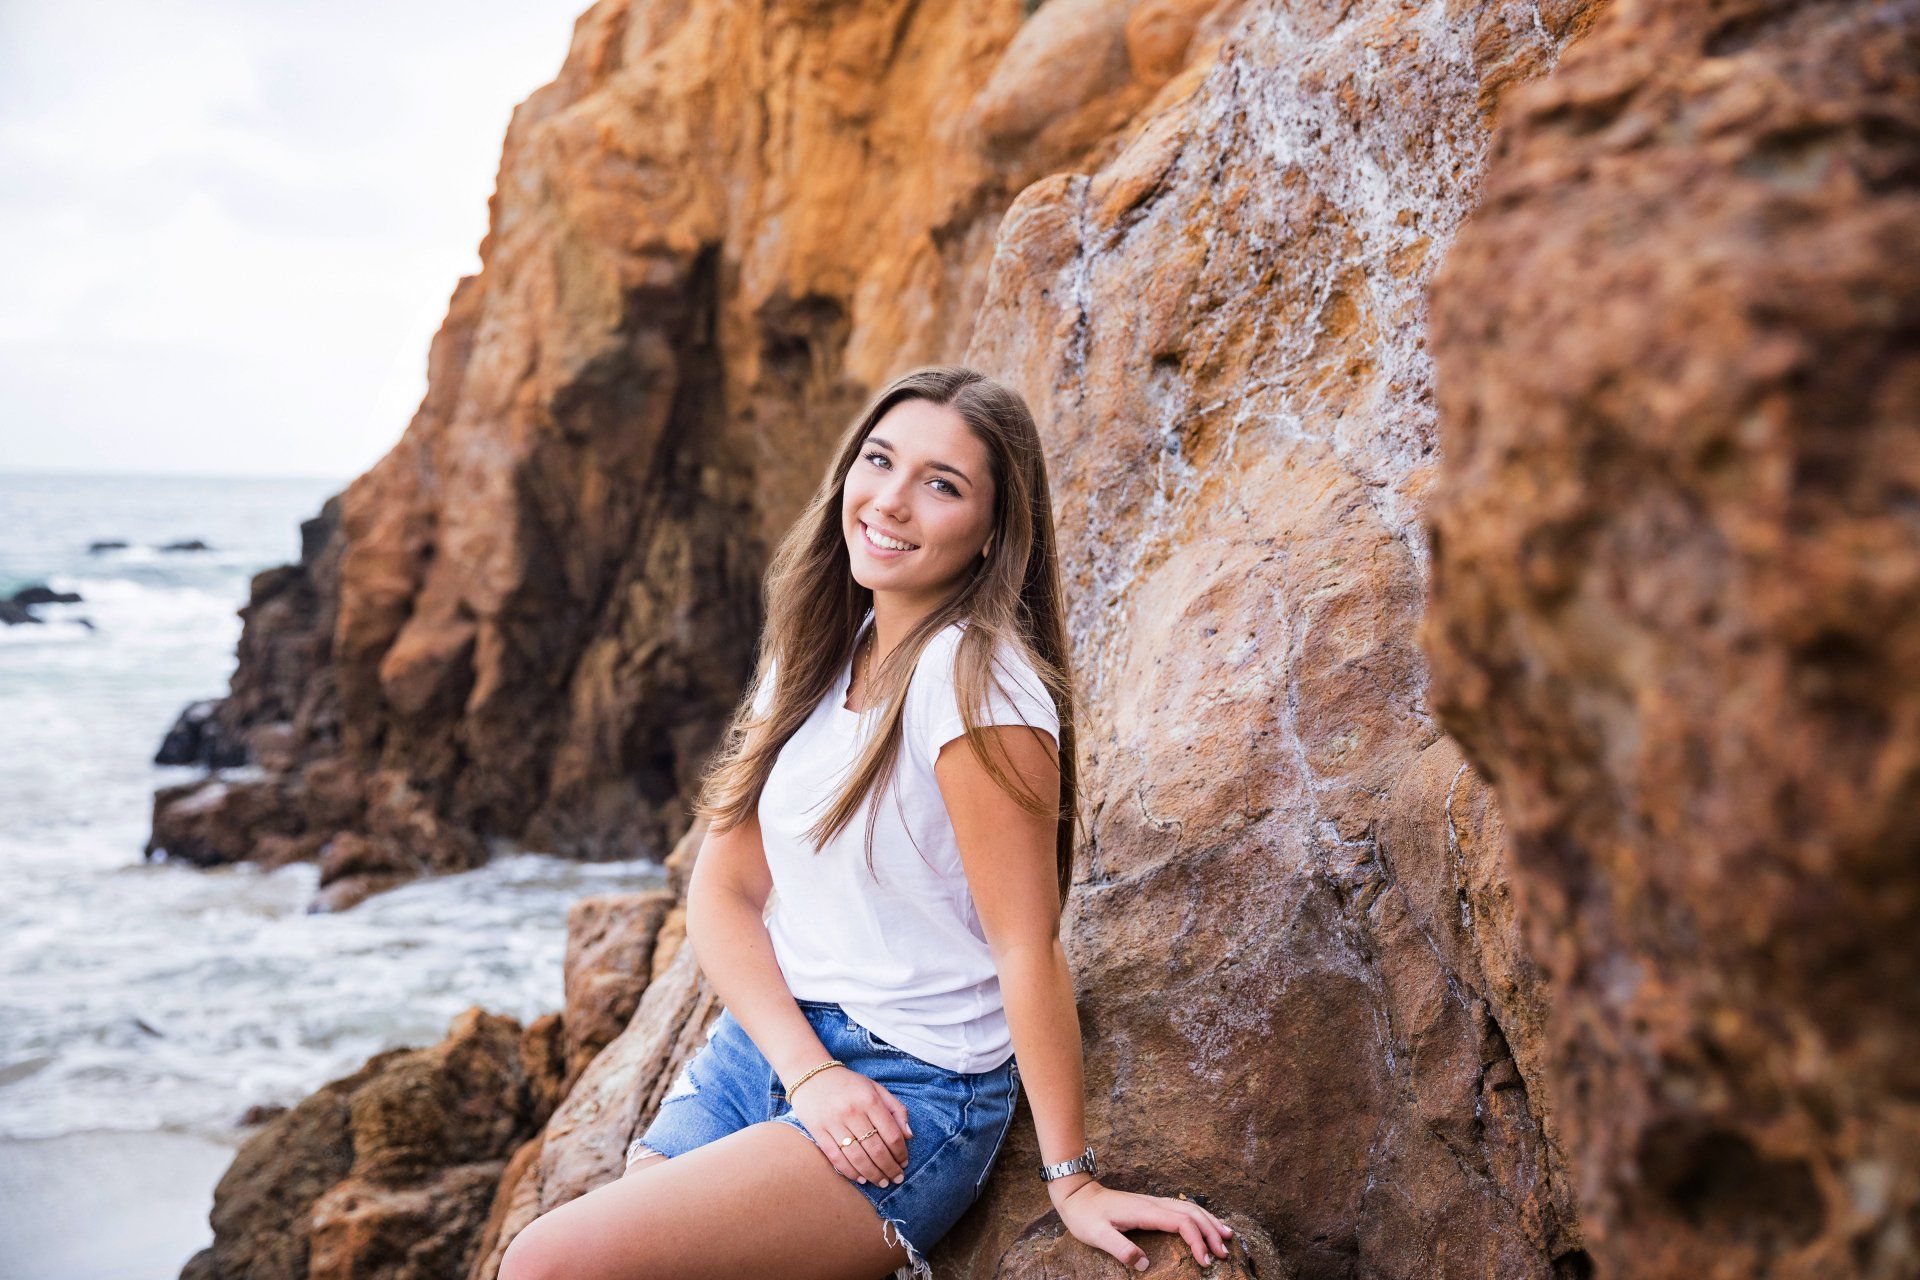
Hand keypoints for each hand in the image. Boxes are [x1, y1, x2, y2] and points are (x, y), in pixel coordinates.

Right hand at [786, 1064, 912, 1186]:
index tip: (904, 1163)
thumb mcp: (876, 1088)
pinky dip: (850, 1172)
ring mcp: (834, 1123)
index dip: (900, 1153)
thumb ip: (896, 1109)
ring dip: (873, 1174)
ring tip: (882, 1182)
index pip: (891, 1134)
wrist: (811, 1075)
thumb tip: (909, 1136)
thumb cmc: (849, 1084)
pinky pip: (836, 1157)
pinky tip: (861, 1178)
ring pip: (857, 1157)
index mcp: (870, 1100)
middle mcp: (853, 1112)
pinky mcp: (818, 1131)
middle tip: (897, 1179)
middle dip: (889, 1168)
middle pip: (876, 1149)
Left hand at [1054, 1179, 1234, 1270]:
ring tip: (1227, 1236)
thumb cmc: (1086, 1217)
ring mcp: (1153, 1202)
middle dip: (1211, 1232)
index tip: (1205, 1261)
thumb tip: (1146, 1265)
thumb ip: (1121, 1249)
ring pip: (1190, 1208)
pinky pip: (1182, 1209)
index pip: (1181, 1223)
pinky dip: (1199, 1216)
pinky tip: (1205, 1224)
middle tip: (1225, 1253)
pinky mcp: (1151, 1206)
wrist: (1077, 1196)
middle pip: (1192, 1213)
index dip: (1197, 1241)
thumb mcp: (1098, 1236)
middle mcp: (1153, 1204)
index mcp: (1145, 1212)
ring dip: (1209, 1221)